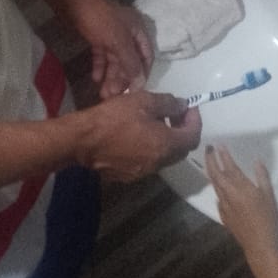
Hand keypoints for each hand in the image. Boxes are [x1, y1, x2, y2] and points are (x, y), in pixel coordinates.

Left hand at [67, 0, 151, 97]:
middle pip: (129, 60)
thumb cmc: (99, 20)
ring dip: (111, 76)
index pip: (146, 56)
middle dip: (122, 78)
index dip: (142, 74)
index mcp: (138, 30)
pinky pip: (103, 55)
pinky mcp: (97, 37)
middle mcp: (128, 32)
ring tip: (103, 93)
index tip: (135, 93)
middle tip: (113, 96)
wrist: (72, 2)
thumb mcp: (118, 41)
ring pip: (115, 60)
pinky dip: (100, 66)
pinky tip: (95, 78)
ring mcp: (112, 34)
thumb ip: (131, 63)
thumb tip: (141, 84)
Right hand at [75, 90, 200, 180]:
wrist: (83, 141)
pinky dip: (152, 149)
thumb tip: (183, 106)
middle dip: (182, 130)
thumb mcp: (144, 101)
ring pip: (165, 157)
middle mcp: (158, 163)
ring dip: (167, 140)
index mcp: (166, 145)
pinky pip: (149, 162)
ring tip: (155, 121)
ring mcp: (143, 172)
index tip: (188, 107)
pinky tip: (139, 135)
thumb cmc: (114, 118)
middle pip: (181, 149)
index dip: (194, 120)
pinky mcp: (128, 176)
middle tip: (173, 113)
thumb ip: (169, 103)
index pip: (193, 136)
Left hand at [203, 145, 277, 256]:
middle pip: (216, 174)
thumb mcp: (269, 194)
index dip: (223, 155)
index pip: (229, 167)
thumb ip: (262, 176)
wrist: (259, 243)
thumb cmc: (268, 217)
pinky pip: (217, 198)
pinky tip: (219, 187)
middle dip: (210, 160)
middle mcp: (229, 194)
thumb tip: (256, 161)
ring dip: (211, 172)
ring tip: (211, 162)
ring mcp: (224, 205)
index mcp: (241, 187)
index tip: (219, 145)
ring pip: (214, 185)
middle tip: (208, 149)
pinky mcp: (223, 215)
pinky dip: (216, 188)